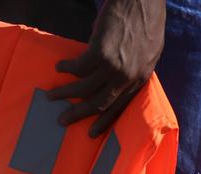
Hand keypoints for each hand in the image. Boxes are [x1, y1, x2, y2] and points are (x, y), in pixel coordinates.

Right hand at [46, 0, 165, 136]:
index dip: (105, 121)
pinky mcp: (100, 54)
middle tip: (62, 121)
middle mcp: (128, 78)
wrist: (141, 0)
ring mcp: (114, 67)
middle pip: (100, 104)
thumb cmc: (146, 20)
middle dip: (79, 113)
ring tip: (52, 96)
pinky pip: (78, 67)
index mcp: (141, 78)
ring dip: (65, 92)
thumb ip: (133, 68)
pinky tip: (60, 66)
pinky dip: (67, 67)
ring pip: (85, 88)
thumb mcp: (149, 51)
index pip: (121, 108)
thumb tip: (115, 77)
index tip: (91, 133)